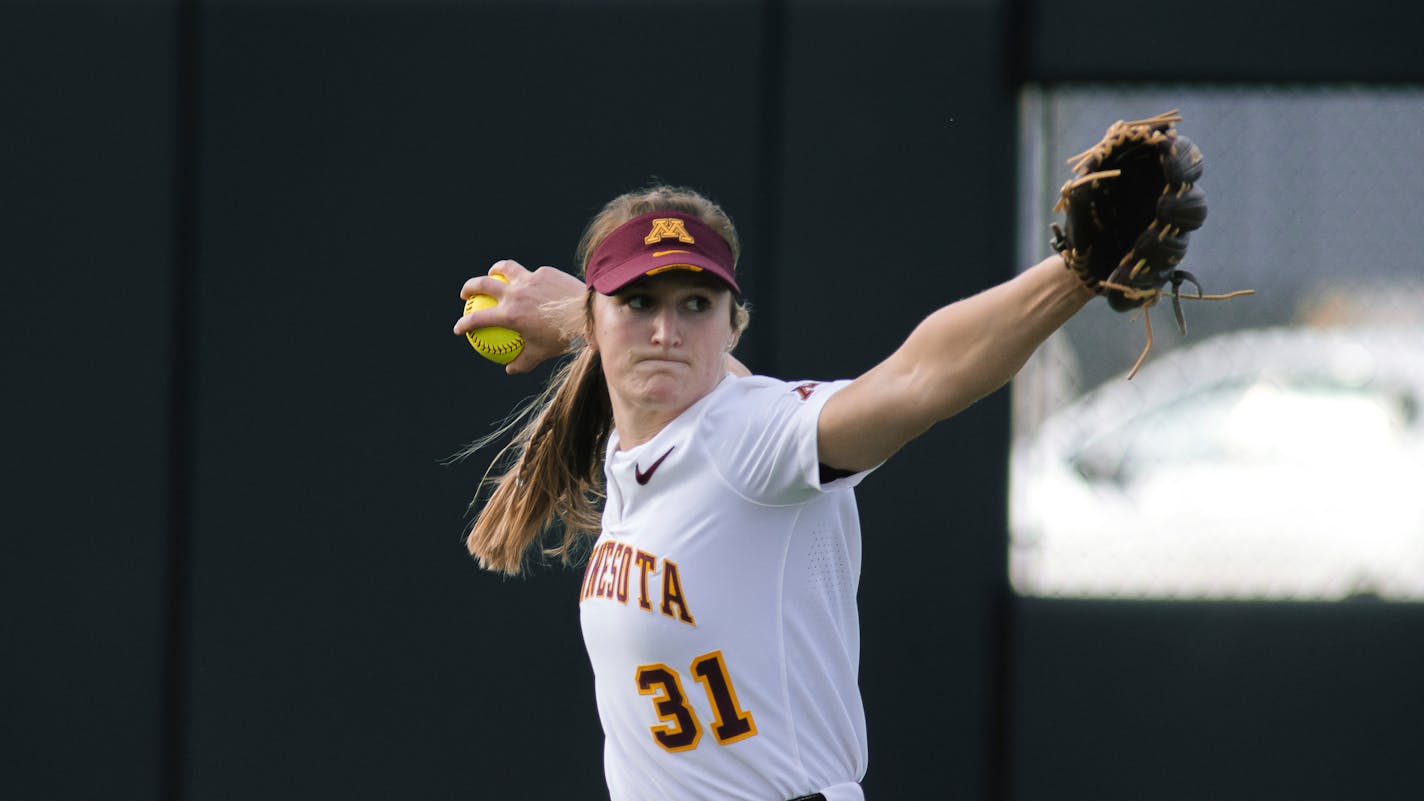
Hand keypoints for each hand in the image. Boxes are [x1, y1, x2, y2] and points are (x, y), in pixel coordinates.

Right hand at [454, 260, 586, 373]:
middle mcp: (515, 293)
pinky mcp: (544, 272)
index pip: (478, 319)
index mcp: (510, 315)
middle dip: (469, 288)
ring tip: (493, 273)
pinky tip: (531, 281)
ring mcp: (529, 279)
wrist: (588, 315)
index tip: (458, 328)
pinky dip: (528, 278)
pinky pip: (532, 274)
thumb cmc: (563, 337)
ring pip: (505, 268)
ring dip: (495, 270)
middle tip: (466, 294)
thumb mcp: (541, 354)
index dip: (464, 324)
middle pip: (482, 284)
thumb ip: (522, 362)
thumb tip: (509, 369)